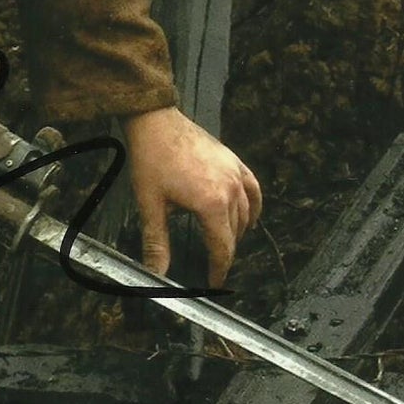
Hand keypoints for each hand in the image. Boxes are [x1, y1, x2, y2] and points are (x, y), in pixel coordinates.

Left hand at [122, 106, 261, 288]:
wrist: (156, 121)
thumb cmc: (151, 160)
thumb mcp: (150, 204)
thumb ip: (156, 241)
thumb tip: (156, 273)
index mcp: (211, 204)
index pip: (222, 247)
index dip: (219, 269)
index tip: (214, 282)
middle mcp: (230, 190)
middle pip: (235, 232)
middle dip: (225, 251)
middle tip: (213, 264)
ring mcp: (235, 173)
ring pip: (245, 212)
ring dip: (237, 231)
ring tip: (225, 244)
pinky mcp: (234, 161)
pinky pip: (253, 189)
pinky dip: (253, 206)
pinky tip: (249, 217)